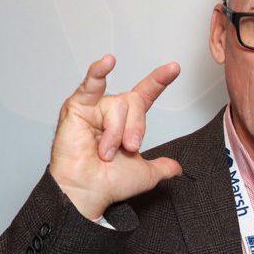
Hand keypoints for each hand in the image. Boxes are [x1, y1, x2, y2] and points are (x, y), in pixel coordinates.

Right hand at [49, 55, 182, 218]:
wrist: (89, 191)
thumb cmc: (108, 183)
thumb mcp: (146, 174)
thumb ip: (163, 167)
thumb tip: (176, 168)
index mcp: (126, 122)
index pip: (145, 95)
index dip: (159, 81)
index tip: (174, 68)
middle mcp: (110, 111)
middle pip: (135, 102)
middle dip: (136, 128)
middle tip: (128, 148)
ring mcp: (94, 107)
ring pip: (118, 105)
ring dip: (115, 132)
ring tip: (105, 151)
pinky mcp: (76, 107)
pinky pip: (91, 85)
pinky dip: (98, 72)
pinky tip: (107, 62)